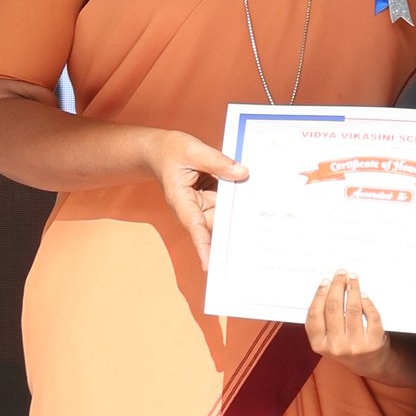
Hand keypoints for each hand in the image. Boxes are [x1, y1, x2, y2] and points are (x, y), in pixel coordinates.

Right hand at [143, 128, 246, 272]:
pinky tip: (249, 187)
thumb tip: (242, 173)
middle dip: (234, 220)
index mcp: (181, 200)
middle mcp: (192, 208)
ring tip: (254, 193)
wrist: (161, 150)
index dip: (203, 247)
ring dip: (238, 204)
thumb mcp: (193, 150)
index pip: (194, 227)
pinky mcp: (211, 198)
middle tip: (255, 217)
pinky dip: (237, 194)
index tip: (210, 265)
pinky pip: (227, 200)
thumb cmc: (170, 151)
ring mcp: (203, 204)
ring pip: (225, 211)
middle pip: (217, 221)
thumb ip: (218, 161)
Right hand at [305, 271, 393, 377]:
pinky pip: (371, 316)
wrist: (369, 364)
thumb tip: (327, 287)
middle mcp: (336, 347)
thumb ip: (323, 320)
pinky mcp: (373, 344)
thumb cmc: (346, 346)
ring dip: (353, 289)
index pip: (315, 315)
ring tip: (353, 279)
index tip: (325, 281)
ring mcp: (356, 346)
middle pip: (334, 308)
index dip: (320, 295)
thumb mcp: (328, 339)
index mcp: (319, 345)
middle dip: (337, 286)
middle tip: (341, 274)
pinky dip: (367, 303)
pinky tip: (364, 295)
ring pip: (353, 309)